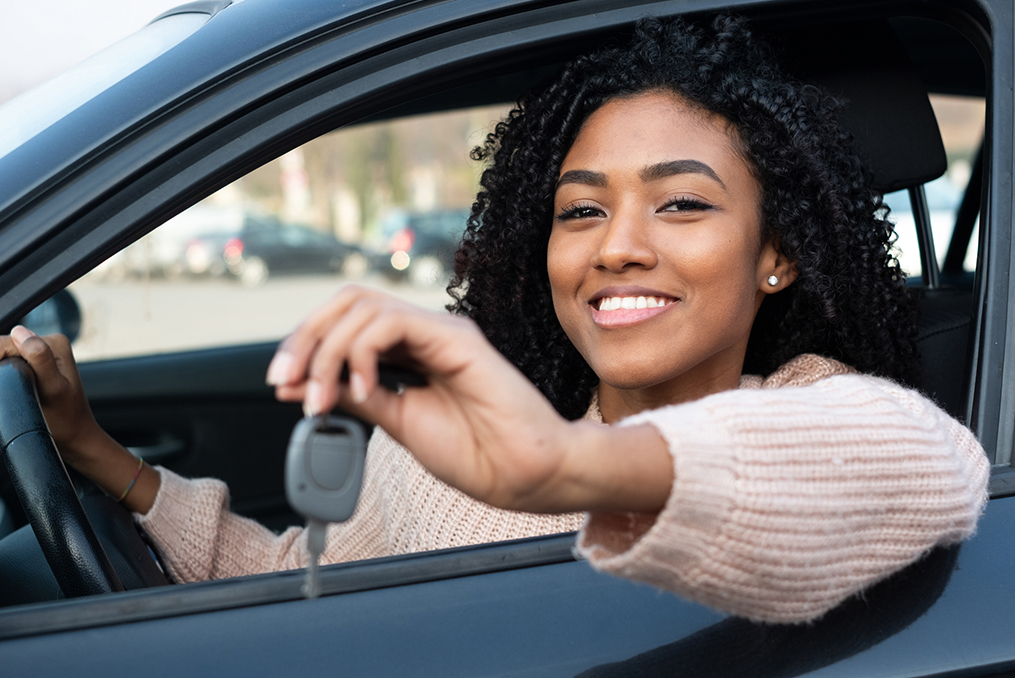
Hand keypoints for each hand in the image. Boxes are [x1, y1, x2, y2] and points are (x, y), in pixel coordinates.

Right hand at [0, 326, 159, 512]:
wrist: (76, 438)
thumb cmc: (65, 420)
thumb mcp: (52, 389)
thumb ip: (40, 359)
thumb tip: (20, 332)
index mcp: (54, 342)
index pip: (4, 343)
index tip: (5, 386)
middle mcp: (49, 342)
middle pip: (3, 348)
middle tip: (10, 392)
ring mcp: (41, 353)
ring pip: (3, 357)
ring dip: (1, 371)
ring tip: (13, 392)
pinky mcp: (35, 365)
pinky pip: (9, 365)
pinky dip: (5, 375)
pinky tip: (12, 389)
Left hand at [267, 286, 672, 513]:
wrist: (526, 475)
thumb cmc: (478, 453)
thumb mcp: (398, 422)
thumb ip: (357, 397)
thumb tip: (303, 385)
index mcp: (412, 351)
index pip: (346, 323)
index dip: (306, 345)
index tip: (283, 384)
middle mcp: (425, 333)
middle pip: (348, 302)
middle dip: (305, 339)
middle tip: (287, 381)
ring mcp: (441, 331)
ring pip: (362, 306)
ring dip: (328, 350)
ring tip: (325, 397)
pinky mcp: (456, 337)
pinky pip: (391, 322)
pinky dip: (360, 350)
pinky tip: (360, 385)